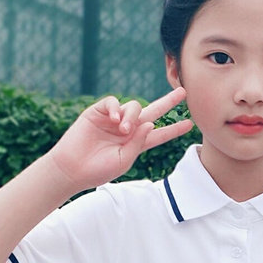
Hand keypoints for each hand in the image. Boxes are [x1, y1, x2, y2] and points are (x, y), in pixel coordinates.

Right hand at [47, 87, 192, 189]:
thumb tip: (151, 123)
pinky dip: (117, 108)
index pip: (159, 134)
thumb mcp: (125, 160)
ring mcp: (113, 120)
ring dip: (132, 116)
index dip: (173, 129)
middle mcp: (127, 129)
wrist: (73, 169)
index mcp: (136, 143)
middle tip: (183, 92)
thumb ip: (139, 142)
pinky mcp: (98, 112)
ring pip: (133, 106)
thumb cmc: (98, 170)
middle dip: (167, 102)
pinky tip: (115, 120)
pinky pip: (113, 102)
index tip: (189, 124)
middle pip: (152, 112)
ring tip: (123, 130)